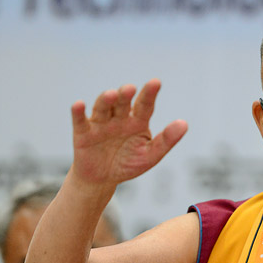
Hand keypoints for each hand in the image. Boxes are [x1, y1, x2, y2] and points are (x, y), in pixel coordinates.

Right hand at [69, 79, 187, 187]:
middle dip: (125, 95)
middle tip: (130, 88)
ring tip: (111, 95)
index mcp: (137, 121)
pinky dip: (78, 113)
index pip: (145, 105)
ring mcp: (100, 123)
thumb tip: (184, 124)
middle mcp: (119, 118)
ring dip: (105, 100)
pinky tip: (79, 105)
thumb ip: (166, 140)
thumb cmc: (128, 163)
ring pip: (103, 108)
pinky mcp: (83, 133)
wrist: (103, 179)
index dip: (149, 94)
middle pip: (122, 103)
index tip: (156, 82)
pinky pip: (80, 121)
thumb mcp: (150, 155)